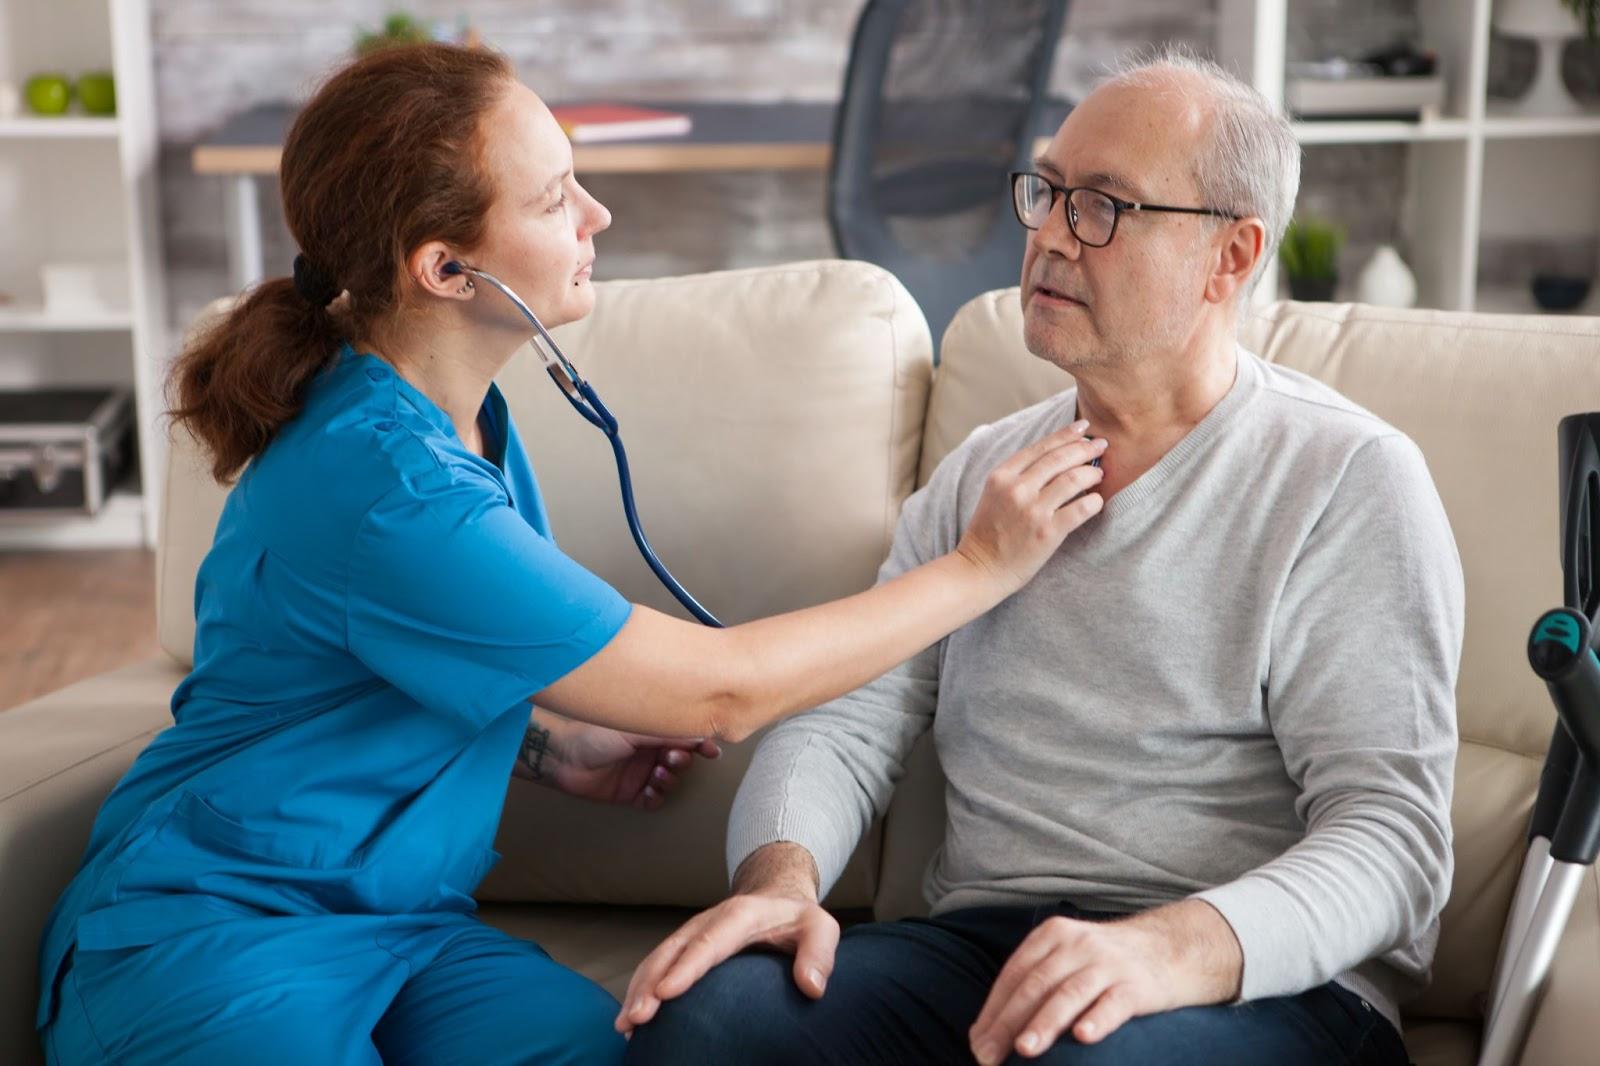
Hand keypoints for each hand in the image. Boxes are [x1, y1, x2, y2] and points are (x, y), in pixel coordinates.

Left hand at [523, 714, 719, 809]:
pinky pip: (653, 800)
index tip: (712, 750)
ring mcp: (638, 773)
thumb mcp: (637, 727)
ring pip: (669, 782)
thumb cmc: (595, 733)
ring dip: (668, 780)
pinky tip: (650, 791)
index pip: (683, 736)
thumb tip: (701, 732)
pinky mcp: (628, 793)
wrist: (562, 756)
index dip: (700, 744)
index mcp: (650, 730)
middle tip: (670, 758)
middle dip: (681, 761)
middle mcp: (648, 750)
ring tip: (656, 774)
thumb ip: (669, 731)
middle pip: (681, 760)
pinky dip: (656, 797)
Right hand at [616, 843, 834, 1034]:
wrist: (777, 897)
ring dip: (639, 989)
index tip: (666, 993)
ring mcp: (693, 933)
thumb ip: (820, 953)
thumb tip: (811, 987)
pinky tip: (631, 1019)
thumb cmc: (799, 919)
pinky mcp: (685, 947)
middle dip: (651, 984)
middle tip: (637, 1019)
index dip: (686, 968)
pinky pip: (657, 966)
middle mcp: (709, 922)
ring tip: (626, 1025)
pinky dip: (641, 988)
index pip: (710, 942)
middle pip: (673, 952)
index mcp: (741, 916)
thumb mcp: (820, 928)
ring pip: (658, 959)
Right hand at [956, 419, 1105, 591]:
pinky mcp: (1048, 532)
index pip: (1041, 447)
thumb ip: (1017, 474)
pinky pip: (1081, 508)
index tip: (1083, 428)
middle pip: (1060, 458)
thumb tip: (1054, 456)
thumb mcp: (993, 494)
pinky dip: (1095, 502)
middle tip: (1101, 446)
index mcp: (1001, 476)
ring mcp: (1032, 510)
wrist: (979, 569)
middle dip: (1085, 448)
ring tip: (1099, 474)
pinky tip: (1097, 501)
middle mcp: (1017, 489)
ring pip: (1074, 479)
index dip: (1066, 434)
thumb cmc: (989, 533)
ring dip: (1092, 473)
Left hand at [968, 901, 1242, 1064]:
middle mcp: (1077, 944)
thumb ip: (1034, 985)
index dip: (994, 1010)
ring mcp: (1108, 963)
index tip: (978, 1043)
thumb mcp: (1067, 957)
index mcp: (1052, 936)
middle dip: (1008, 1022)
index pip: (1015, 974)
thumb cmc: (1105, 963)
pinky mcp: (1137, 984)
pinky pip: (1114, 1003)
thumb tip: (987, 1032)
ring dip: (1044, 1023)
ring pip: (1069, 993)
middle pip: (1036, 984)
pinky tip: (1084, 1037)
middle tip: (988, 1055)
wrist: (1172, 948)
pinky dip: (1098, 1019)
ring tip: (1025, 1051)